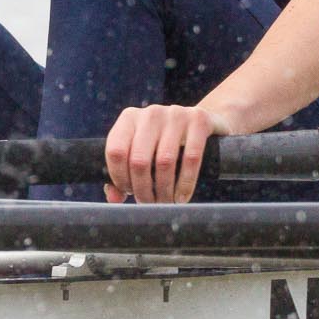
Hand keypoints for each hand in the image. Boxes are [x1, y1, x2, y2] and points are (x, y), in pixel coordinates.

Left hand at [104, 104, 232, 203]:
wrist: (204, 122)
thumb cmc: (165, 142)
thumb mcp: (143, 151)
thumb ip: (123, 172)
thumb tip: (114, 198)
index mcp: (129, 118)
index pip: (115, 151)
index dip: (119, 177)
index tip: (128, 192)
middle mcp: (150, 114)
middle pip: (139, 160)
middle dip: (142, 189)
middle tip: (148, 203)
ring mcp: (175, 115)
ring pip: (165, 161)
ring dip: (164, 190)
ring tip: (165, 203)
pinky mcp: (199, 120)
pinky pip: (191, 158)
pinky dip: (185, 184)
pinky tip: (181, 198)